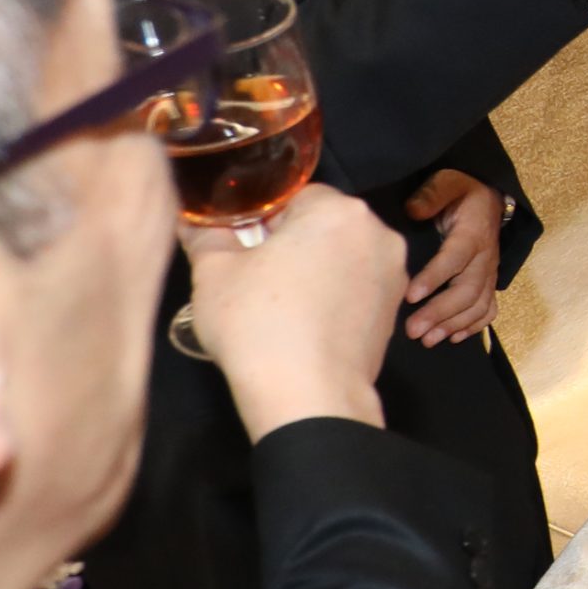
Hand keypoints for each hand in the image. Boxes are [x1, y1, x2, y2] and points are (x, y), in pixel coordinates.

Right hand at [184, 186, 403, 439]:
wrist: (308, 393)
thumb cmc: (257, 323)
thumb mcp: (213, 273)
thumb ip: (205, 236)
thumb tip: (193, 220)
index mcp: (340, 210)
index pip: (296, 196)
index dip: (264, 219)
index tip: (243, 247)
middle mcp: (379, 233)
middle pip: (325, 224)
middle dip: (292, 243)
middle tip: (257, 276)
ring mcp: (394, 273)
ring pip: (343, 256)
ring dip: (314, 268)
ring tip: (279, 302)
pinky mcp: (394, 310)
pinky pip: (357, 287)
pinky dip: (334, 295)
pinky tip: (305, 321)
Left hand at [397, 169, 502, 346]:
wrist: (488, 197)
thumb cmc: (460, 191)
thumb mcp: (446, 182)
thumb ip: (431, 195)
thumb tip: (413, 211)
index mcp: (472, 232)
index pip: (455, 258)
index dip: (435, 278)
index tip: (410, 296)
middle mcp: (485, 256)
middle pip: (467, 289)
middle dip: (440, 312)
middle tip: (412, 330)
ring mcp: (489, 271)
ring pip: (478, 304)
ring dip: (454, 324)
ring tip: (427, 340)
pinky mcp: (488, 281)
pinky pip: (489, 308)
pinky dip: (473, 326)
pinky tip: (452, 338)